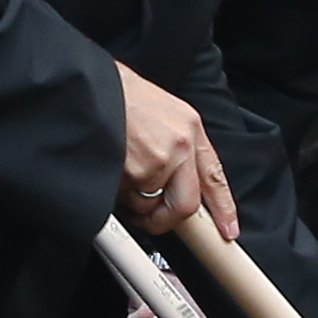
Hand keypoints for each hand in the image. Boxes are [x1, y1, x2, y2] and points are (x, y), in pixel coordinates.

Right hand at [116, 66, 232, 238]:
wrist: (90, 87)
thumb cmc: (120, 96)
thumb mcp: (162, 110)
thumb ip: (176, 145)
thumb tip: (176, 182)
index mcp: (190, 127)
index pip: (214, 176)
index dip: (223, 208)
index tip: (228, 229)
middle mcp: (180, 145)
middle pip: (186, 205)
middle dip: (166, 221)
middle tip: (152, 220)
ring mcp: (159, 159)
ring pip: (150, 204)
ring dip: (133, 201)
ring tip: (121, 174)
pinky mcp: (135, 171)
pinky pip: (128, 200)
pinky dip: (118, 194)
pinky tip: (113, 170)